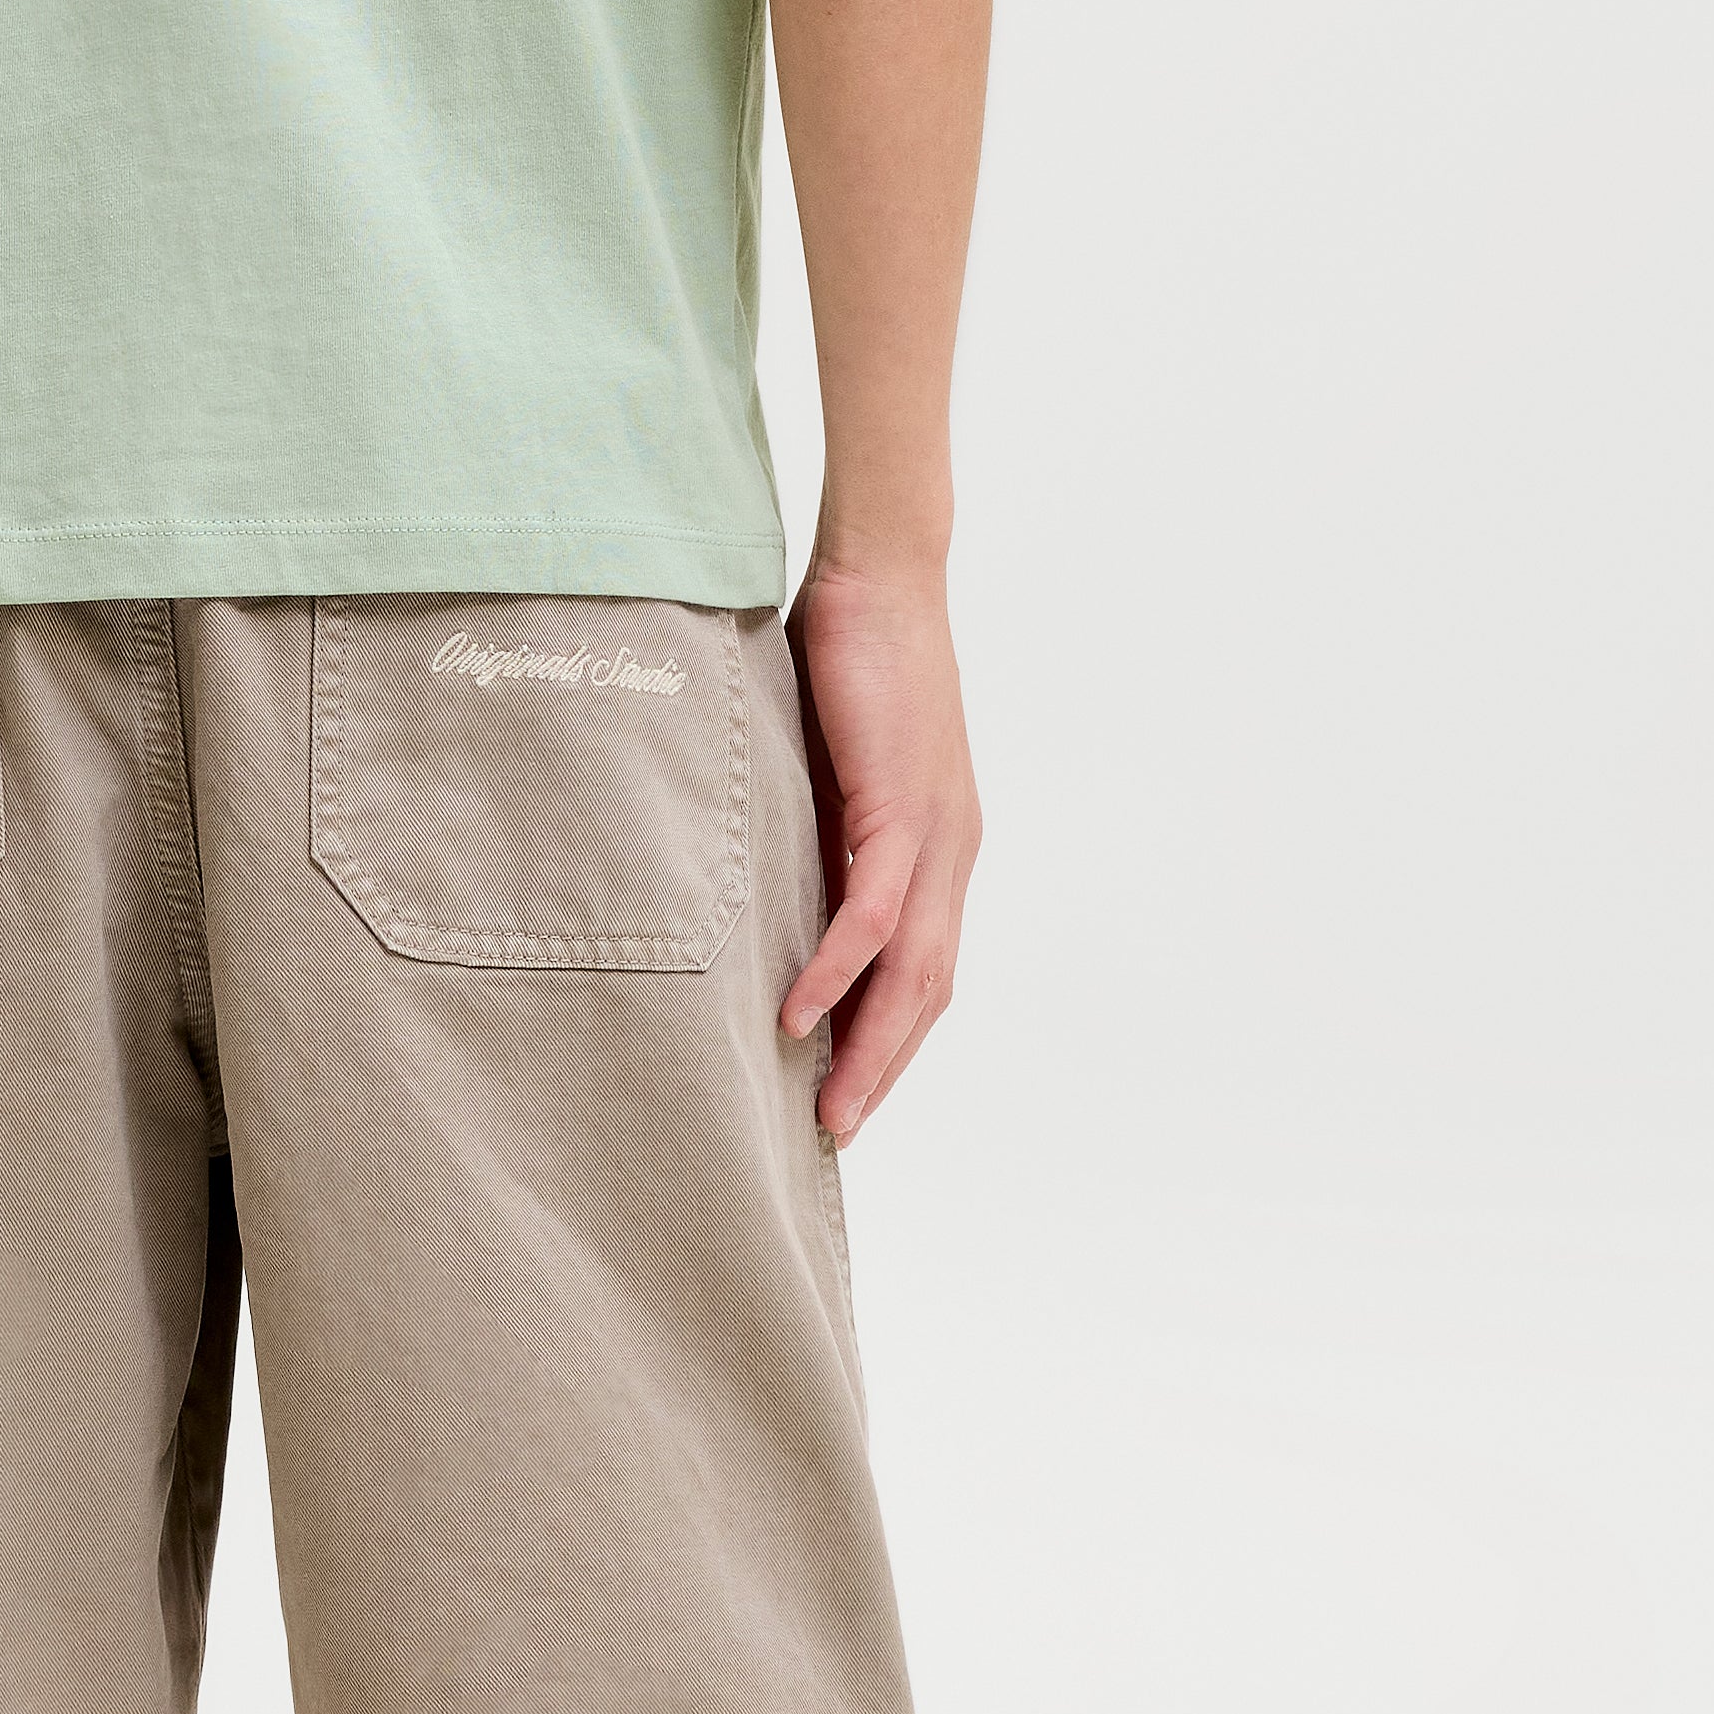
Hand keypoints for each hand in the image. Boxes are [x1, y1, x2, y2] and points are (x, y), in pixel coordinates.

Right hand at [780, 552, 978, 1142]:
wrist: (881, 576)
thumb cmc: (847, 660)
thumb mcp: (824, 771)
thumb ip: (810, 832)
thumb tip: (760, 887)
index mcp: (939, 849)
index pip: (924, 973)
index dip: (890, 1042)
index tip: (846, 1098)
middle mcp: (953, 853)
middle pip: (927, 994)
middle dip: (883, 1070)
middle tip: (836, 1137)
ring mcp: (936, 834)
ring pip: (911, 970)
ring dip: (868, 1046)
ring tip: (826, 1106)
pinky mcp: (902, 805)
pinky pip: (874, 911)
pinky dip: (839, 969)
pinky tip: (800, 1013)